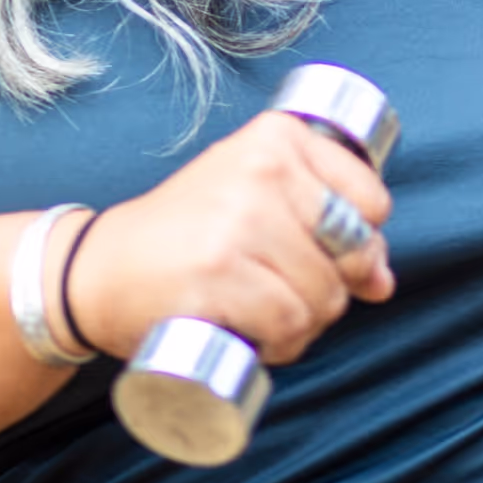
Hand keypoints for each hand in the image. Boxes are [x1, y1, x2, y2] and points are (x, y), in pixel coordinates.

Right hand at [64, 111, 393, 364]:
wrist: (97, 270)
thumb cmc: (186, 236)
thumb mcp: (254, 196)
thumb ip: (322, 220)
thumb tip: (384, 282)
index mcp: (278, 137)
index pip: (371, 201)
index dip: (362, 244)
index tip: (328, 258)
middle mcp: (263, 169)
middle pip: (352, 254)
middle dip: (332, 291)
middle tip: (284, 295)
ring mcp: (240, 220)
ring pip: (324, 295)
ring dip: (305, 326)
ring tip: (263, 316)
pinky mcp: (218, 272)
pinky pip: (290, 323)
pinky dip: (282, 345)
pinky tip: (256, 337)